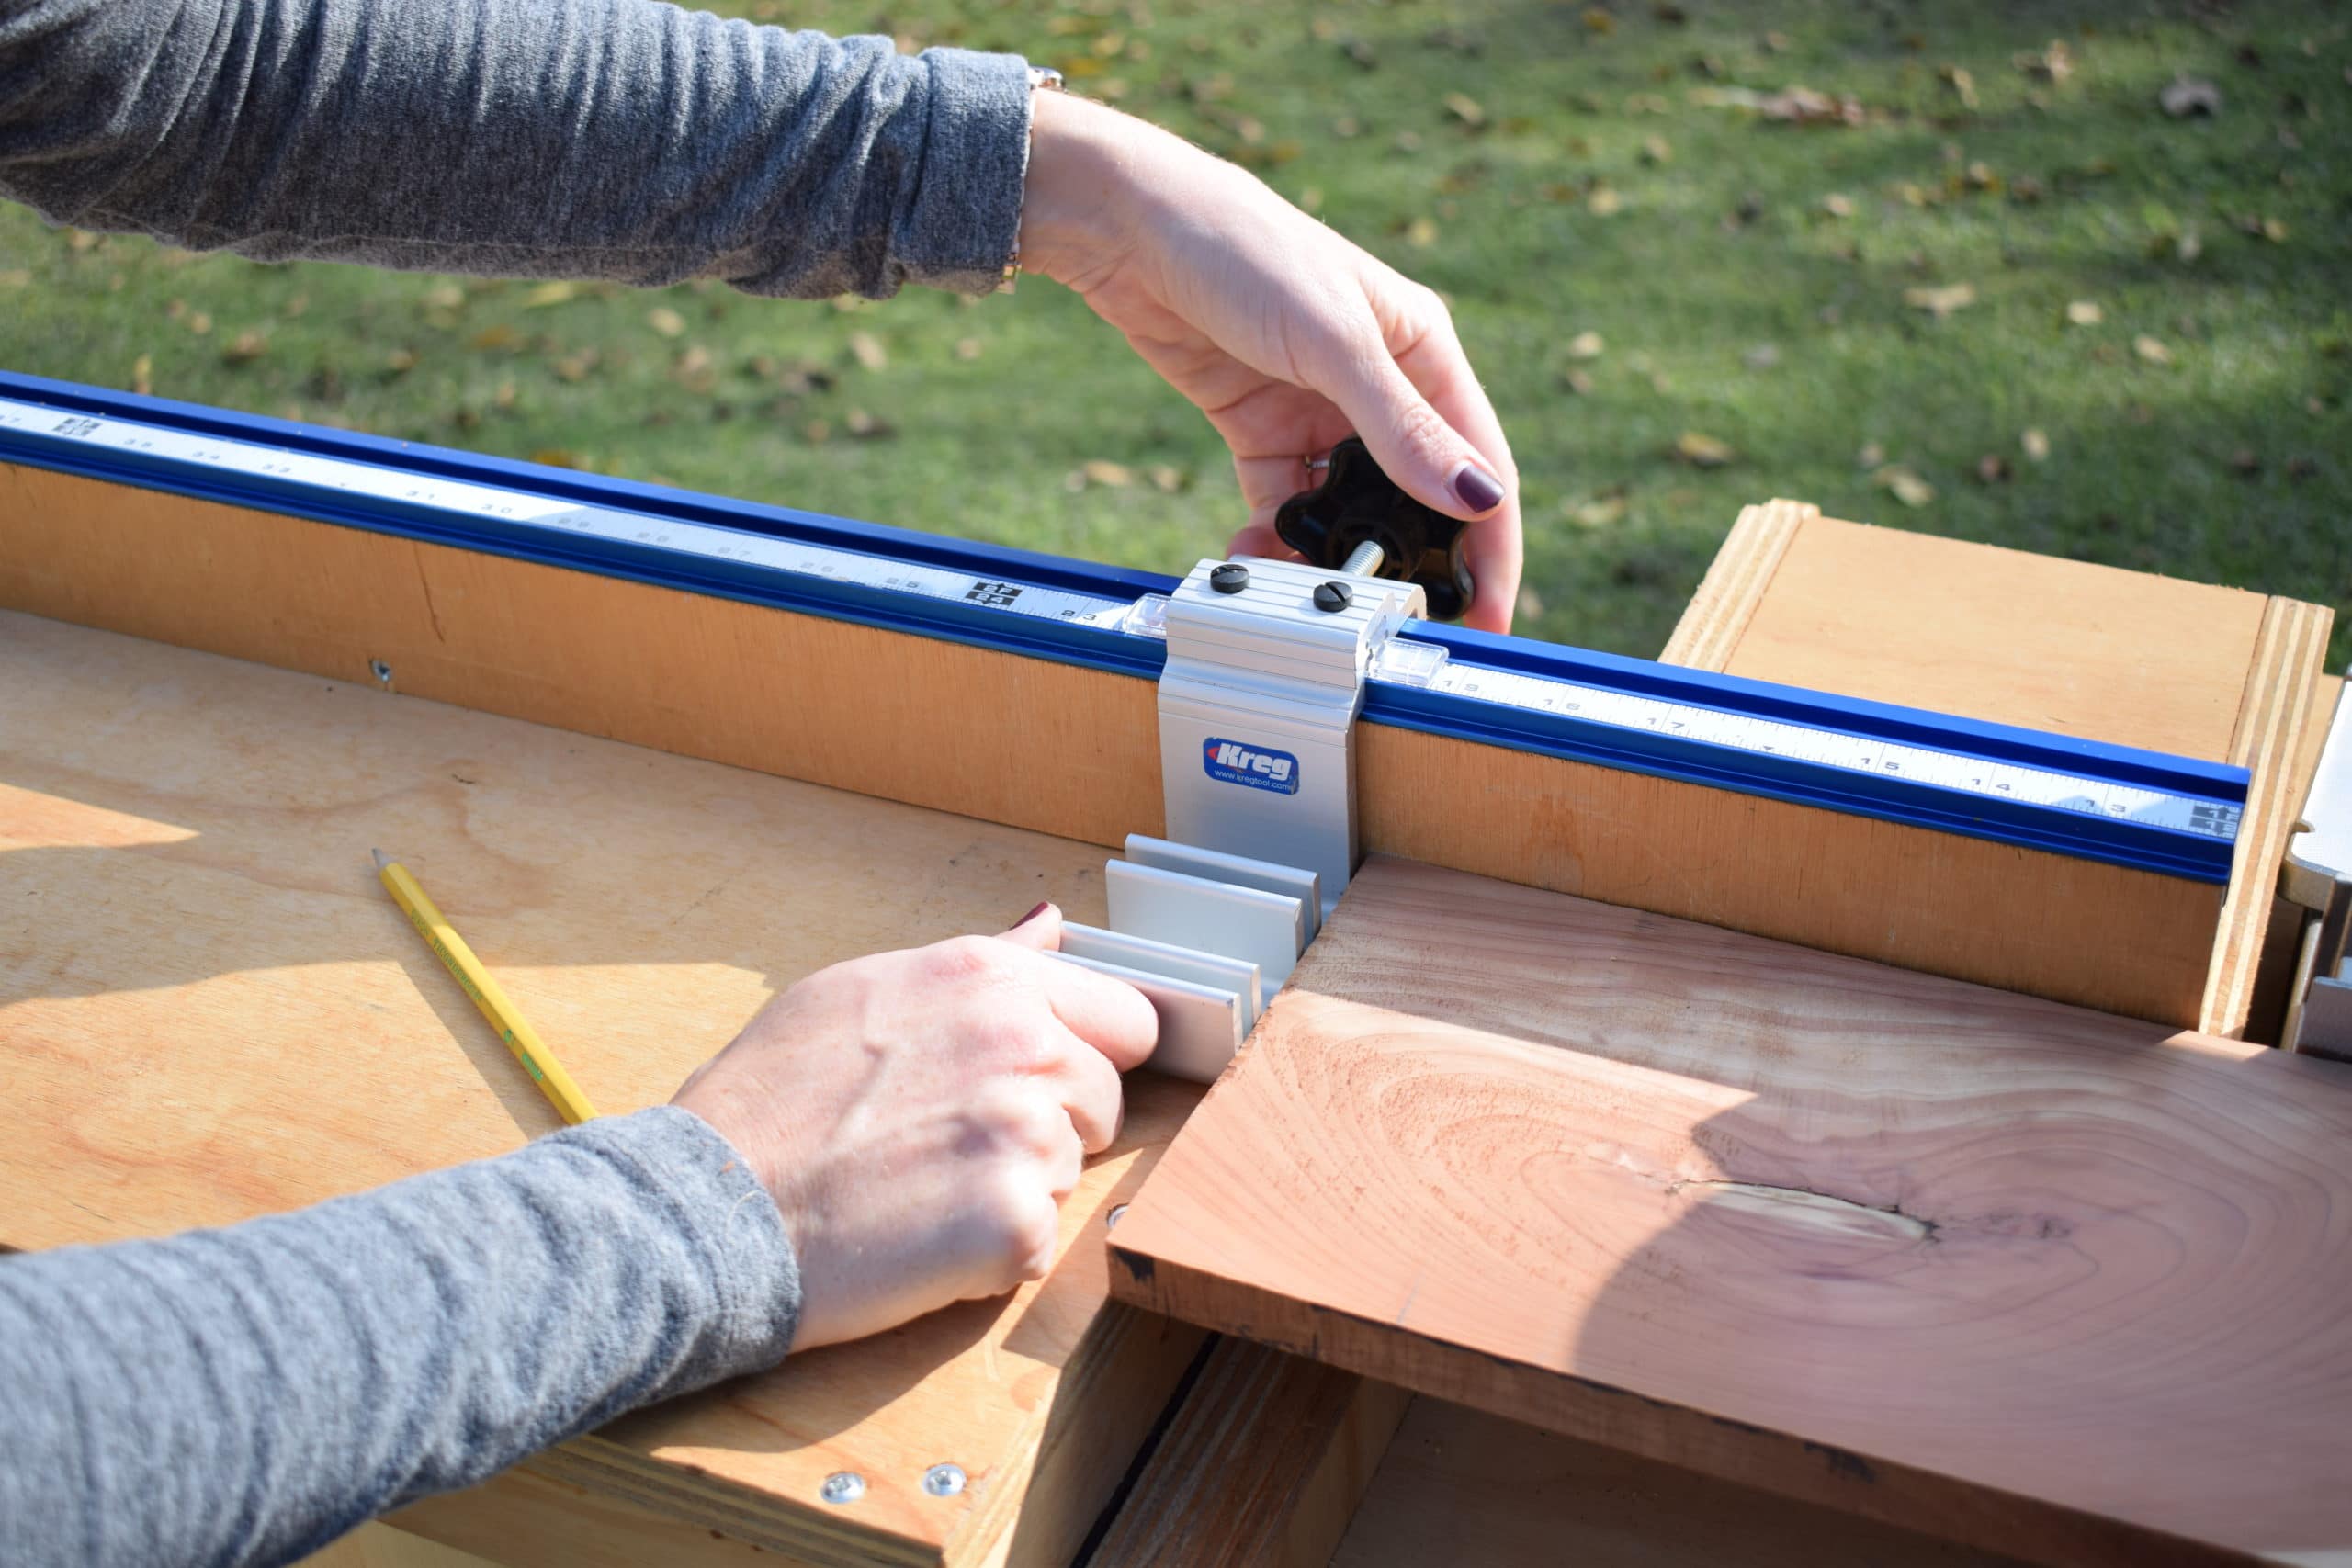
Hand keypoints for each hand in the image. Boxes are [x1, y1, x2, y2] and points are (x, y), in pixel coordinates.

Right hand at [671, 904, 1156, 1349]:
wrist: (708, 1208)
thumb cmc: (767, 1105)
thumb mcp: (863, 991)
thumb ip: (980, 961)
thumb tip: (1052, 922)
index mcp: (989, 978)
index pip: (1123, 1019)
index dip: (1083, 1057)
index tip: (1035, 1085)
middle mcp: (1022, 1042)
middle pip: (1103, 1102)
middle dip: (1049, 1129)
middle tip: (947, 1147)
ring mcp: (1025, 1133)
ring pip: (1070, 1173)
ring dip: (1014, 1190)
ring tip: (919, 1189)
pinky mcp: (1014, 1224)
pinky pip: (1039, 1245)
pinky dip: (988, 1258)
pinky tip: (918, 1240)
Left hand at [1019, 91, 1522, 632]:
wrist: (1131, 229)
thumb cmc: (1244, 250)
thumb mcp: (1333, 342)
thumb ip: (1401, 429)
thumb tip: (1476, 499)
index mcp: (1424, 353)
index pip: (1479, 464)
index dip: (1491, 543)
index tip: (1490, 613)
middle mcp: (1381, 386)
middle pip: (1417, 496)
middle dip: (1411, 558)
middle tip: (1396, 616)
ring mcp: (1319, 413)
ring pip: (1348, 509)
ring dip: (1334, 552)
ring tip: (1317, 588)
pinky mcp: (1261, 430)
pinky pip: (1283, 504)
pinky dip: (1275, 537)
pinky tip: (1258, 554)